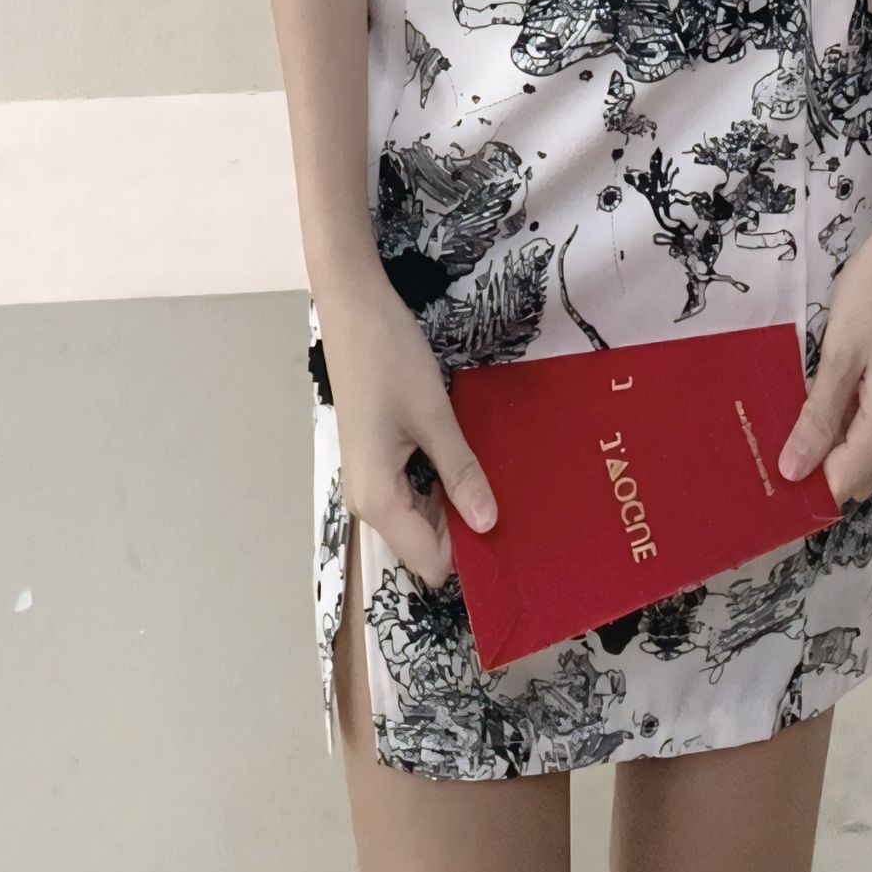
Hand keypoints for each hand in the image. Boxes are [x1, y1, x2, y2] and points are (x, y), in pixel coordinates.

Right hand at [312, 265, 499, 586]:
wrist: (352, 308)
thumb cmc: (390, 358)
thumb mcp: (434, 415)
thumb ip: (461, 472)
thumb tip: (491, 525)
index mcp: (377, 499)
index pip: (429, 563)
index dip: (470, 556)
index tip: (514, 536)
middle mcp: (369, 501)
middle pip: (426, 544)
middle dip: (468, 532)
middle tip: (518, 507)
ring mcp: (372, 480)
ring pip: (423, 517)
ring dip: (458, 505)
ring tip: (503, 482)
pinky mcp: (379, 459)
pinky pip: (416, 491)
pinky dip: (444, 483)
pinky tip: (474, 462)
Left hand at [776, 182, 871, 507]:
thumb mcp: (840, 355)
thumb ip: (817, 418)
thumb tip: (793, 473)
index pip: (839, 487)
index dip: (799, 490)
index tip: (755, 482)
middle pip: (851, 473)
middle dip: (809, 468)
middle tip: (757, 448)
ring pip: (860, 449)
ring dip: (823, 442)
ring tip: (775, 421)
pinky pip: (869, 425)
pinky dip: (840, 420)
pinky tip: (809, 398)